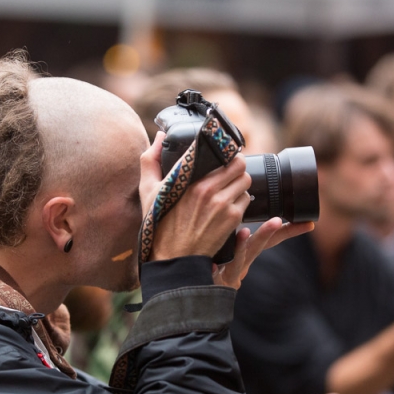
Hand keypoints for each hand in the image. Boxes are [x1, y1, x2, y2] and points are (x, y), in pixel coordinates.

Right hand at [139, 132, 251, 260]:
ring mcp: (221, 203)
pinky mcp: (232, 217)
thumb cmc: (159, 224)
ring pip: (245, 179)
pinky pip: (246, 198)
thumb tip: (160, 136)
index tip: (219, 149)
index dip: (219, 147)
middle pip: (238, 162)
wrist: (174, 258)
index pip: (213, 148)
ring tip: (228, 187)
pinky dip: (240, 200)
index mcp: (185, 177)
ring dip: (239, 182)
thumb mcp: (147, 190)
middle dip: (235, 164)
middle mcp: (206, 187)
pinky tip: (228, 205)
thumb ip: (150, 159)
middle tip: (229, 168)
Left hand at [213, 218, 313, 288]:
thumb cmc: (218, 270)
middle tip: (277, 221)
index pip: (271, 240)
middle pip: (257, 248)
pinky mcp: (215, 284)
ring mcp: (229, 275)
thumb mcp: (232, 253)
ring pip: (237, 261)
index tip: (309, 224)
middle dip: (267, 234)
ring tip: (243, 232)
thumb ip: (240, 237)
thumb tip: (246, 209)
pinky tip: (213, 265)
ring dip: (241, 247)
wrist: (205, 299)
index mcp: (248, 254)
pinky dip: (214, 271)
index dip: (288, 232)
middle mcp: (242, 264)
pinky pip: (213, 277)